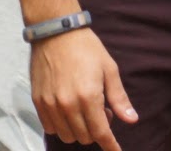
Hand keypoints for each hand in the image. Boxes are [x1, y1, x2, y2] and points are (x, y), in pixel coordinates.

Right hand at [29, 28, 136, 150]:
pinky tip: (69, 109)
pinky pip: (50, 127)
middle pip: (84, 137)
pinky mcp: (38, 101)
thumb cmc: (85, 47)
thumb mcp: (109, 69)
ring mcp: (50, 104)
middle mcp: (67, 105)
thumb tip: (132, 120)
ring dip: (79, 129)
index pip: (101, 133)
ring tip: (84, 108)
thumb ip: (119, 98)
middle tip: (102, 110)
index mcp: (88, 97)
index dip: (111, 146)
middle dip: (97, 130)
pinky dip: (62, 125)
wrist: (56, 31)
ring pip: (67, 136)